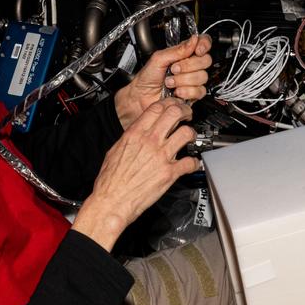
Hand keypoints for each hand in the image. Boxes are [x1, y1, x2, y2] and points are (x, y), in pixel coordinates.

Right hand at [72, 98, 198, 250]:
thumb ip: (130, 138)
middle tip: (186, 115)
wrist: (111, 201)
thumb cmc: (110, 180)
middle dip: (184, 111)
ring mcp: (161, 157)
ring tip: (190, 137)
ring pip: (186, 133)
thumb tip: (138, 133)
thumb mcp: (115, 150)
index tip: (172, 105)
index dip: (168, 103)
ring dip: (191, 134)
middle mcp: (150, 142)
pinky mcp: (169, 174)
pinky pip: (190, 162)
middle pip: (174, 114)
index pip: (156, 108)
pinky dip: (194, 163)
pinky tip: (191, 163)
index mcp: (135, 134)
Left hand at [114, 34, 212, 128]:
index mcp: (183, 53)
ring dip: (184, 80)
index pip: (203, 43)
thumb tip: (193, 40)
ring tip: (170, 82)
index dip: (204, 45)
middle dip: (189, 65)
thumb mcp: (158, 58)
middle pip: (206, 60)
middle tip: (174, 68)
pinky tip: (176, 91)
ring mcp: (192, 80)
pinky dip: (187, 91)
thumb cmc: (146, 77)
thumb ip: (177, 50)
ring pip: (202, 76)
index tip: (197, 50)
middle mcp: (190, 65)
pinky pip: (200, 91)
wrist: (141, 97)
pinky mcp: (192, 94)